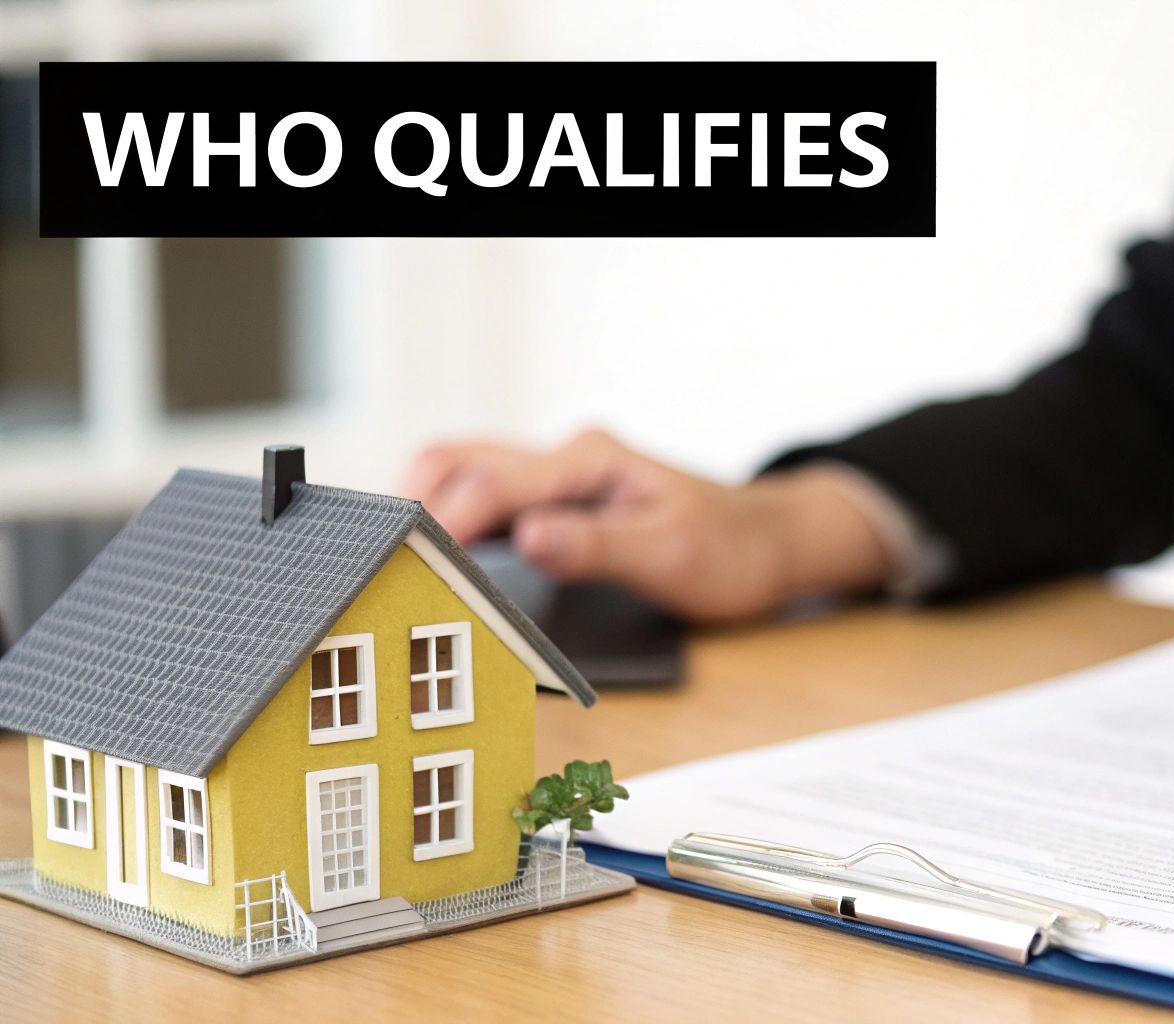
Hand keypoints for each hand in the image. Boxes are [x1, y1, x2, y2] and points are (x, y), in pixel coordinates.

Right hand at [399, 429, 896, 620]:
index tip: (411, 564)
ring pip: (466, 473)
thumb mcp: (671, 557)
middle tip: (381, 561)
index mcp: (591, 460)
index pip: (496, 484)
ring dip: (428, 509)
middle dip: (413, 504)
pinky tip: (439, 561)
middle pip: (459, 460)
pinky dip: (454, 521)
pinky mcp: (560, 499)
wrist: (769, 544)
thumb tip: (526, 538)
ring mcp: (561, 476)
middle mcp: (568, 457)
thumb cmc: (730, 551)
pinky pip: (490, 498)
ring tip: (396, 564)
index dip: (447, 525)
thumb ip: (596, 547)